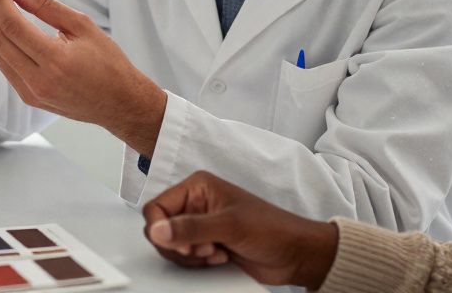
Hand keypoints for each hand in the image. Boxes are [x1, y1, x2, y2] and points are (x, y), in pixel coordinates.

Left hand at [0, 0, 166, 155]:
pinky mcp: (29, 99)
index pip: (13, 26)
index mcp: (55, 61)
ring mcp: (31, 94)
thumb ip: (45, 6)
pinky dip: (2, 45)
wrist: (119, 103)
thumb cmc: (108, 63)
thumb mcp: (82, 25)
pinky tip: (7, 29)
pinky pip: (5, 67)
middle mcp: (38, 81)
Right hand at [142, 171, 339, 287]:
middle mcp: (195, 204)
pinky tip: (220, 258)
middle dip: (180, 245)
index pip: (156, 207)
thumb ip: (190, 229)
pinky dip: (198, 263)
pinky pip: (185, 258)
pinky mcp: (206, 244)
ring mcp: (200, 225)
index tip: (181, 244)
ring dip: (192, 256)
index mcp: (197, 187)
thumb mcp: (229, 226)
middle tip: (206, 248)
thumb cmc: (272, 229)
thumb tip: (157, 230)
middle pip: (160, 229)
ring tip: (216, 252)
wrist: (295, 254)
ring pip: (170, 246)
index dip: (162, 228)